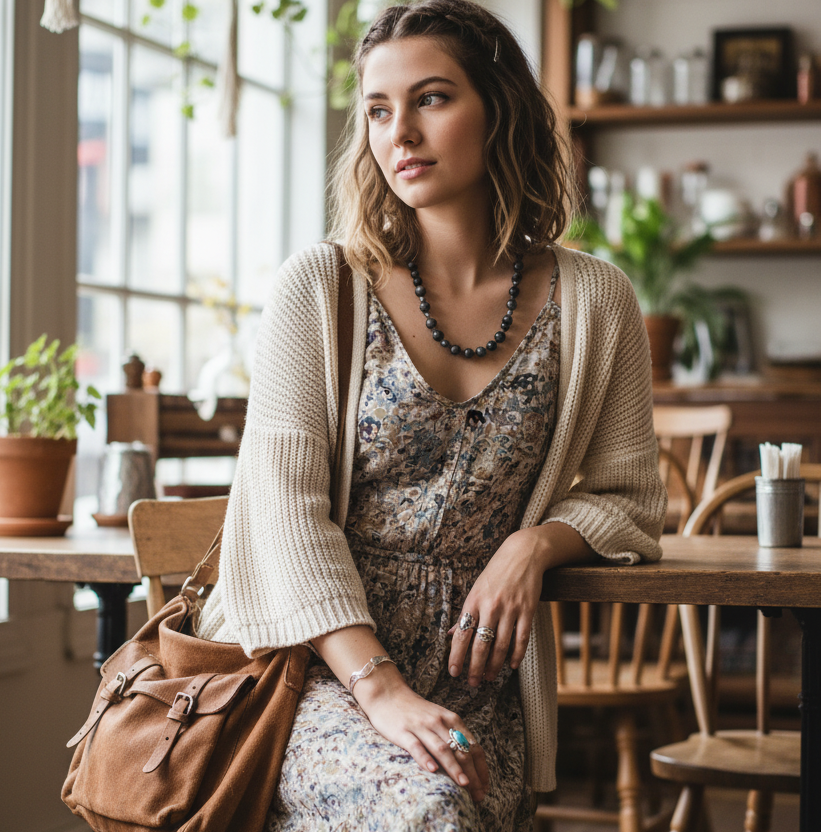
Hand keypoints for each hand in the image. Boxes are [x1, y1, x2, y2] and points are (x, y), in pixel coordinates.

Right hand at [353, 666, 490, 802]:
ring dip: (455, 768)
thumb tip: (470, 762)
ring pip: (442, 749)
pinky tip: (432, 770)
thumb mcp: (439, 718)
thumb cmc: (415, 710)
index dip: (481, 768)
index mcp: (451, 719)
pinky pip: (416, 746)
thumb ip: (453, 735)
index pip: (473, 746)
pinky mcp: (403, 732)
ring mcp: (421, 727)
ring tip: (464, 784)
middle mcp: (439, 722)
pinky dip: (425, 758)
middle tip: (479, 795)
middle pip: (460, 750)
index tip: (485, 787)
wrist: (388, 694)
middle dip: (472, 774)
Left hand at [448, 527, 548, 686]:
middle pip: (480, 644)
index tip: (454, 672)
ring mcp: (510, 609)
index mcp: (473, 601)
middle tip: (473, 683)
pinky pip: (521, 638)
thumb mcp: (475, 589)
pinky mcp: (528, 610)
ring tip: (490, 677)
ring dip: (495, 666)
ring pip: (501, 645)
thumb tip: (450, 634)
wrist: (522, 554)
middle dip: (475, 667)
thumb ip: (465, 613)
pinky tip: (511, 665)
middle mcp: (490, 606)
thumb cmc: (495, 573)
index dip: (456, 656)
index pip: (461, 634)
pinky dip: (516, 655)